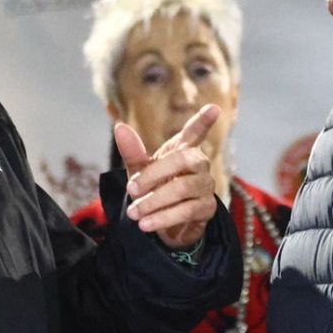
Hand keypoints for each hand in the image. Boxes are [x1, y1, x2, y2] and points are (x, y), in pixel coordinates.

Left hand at [119, 104, 220, 249]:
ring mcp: (206, 186)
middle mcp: (199, 165)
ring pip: (183, 188)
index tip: (213, 108)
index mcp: (183, 150)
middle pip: (182, 160)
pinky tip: (145, 224)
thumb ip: (132, 151)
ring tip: (133, 213)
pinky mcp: (207, 208)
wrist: (162, 224)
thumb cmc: (154, 190)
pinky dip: (163, 218)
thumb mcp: (139, 171)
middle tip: (131, 189)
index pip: (194, 133)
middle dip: (154, 175)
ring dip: (154, 201)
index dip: (203, 121)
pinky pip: (186, 211)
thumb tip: (119, 126)